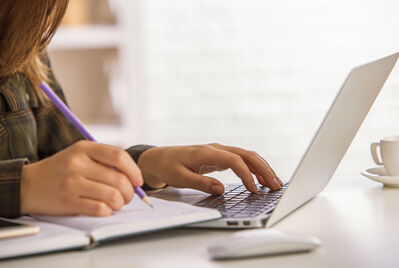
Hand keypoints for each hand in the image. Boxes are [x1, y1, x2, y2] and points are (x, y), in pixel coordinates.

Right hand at [20, 140, 142, 215]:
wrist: (27, 185)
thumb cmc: (60, 170)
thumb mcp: (79, 155)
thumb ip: (103, 160)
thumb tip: (133, 176)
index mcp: (83, 148)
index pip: (119, 156)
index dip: (134, 170)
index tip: (138, 180)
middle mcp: (78, 164)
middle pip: (119, 179)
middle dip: (130, 192)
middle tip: (128, 196)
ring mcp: (72, 183)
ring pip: (112, 195)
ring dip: (120, 203)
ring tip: (117, 203)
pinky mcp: (68, 201)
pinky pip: (100, 209)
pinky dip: (108, 211)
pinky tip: (105, 209)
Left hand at [137, 143, 281, 194]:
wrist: (160, 158)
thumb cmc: (168, 166)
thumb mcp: (180, 178)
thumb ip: (201, 183)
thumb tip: (221, 189)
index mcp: (207, 152)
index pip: (234, 160)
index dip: (246, 175)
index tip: (254, 189)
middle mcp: (216, 149)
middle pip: (247, 155)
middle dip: (263, 169)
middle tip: (276, 185)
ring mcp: (219, 152)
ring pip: (247, 156)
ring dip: (262, 168)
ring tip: (274, 183)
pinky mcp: (220, 157)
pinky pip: (241, 160)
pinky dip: (253, 169)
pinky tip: (260, 179)